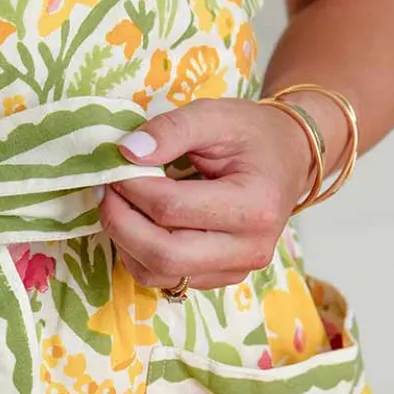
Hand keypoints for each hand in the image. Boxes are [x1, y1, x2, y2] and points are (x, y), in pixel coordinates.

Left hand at [99, 99, 314, 290]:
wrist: (287, 159)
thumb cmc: (252, 135)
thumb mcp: (215, 115)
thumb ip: (171, 129)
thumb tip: (126, 151)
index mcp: (255, 205)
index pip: (172, 208)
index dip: (131, 188)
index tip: (115, 166)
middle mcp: (251, 248)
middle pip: (164, 253)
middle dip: (121, 222)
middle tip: (106, 191)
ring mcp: (237, 269)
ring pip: (159, 273)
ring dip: (125, 242)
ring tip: (118, 206)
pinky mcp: (221, 278)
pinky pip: (166, 278)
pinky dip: (139, 254)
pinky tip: (137, 224)